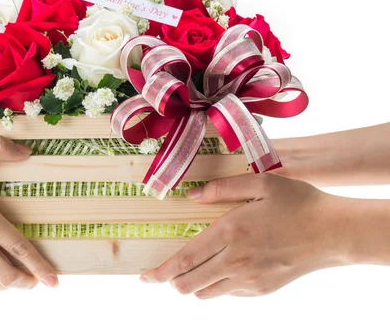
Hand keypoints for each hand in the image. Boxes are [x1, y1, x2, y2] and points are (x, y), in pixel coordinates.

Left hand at [140, 173, 350, 297]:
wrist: (334, 232)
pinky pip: (229, 294)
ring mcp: (250, 280)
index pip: (184, 260)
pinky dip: (218, 286)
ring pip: (207, 293)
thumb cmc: (297, 202)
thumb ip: (221, 188)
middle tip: (167, 272)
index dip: (160, 272)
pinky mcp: (263, 290)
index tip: (144, 277)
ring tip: (195, 269)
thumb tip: (191, 196)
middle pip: (189, 284)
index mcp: (230, 233)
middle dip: (172, 281)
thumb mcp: (260, 183)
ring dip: (194, 284)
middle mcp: (235, 262)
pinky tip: (225, 269)